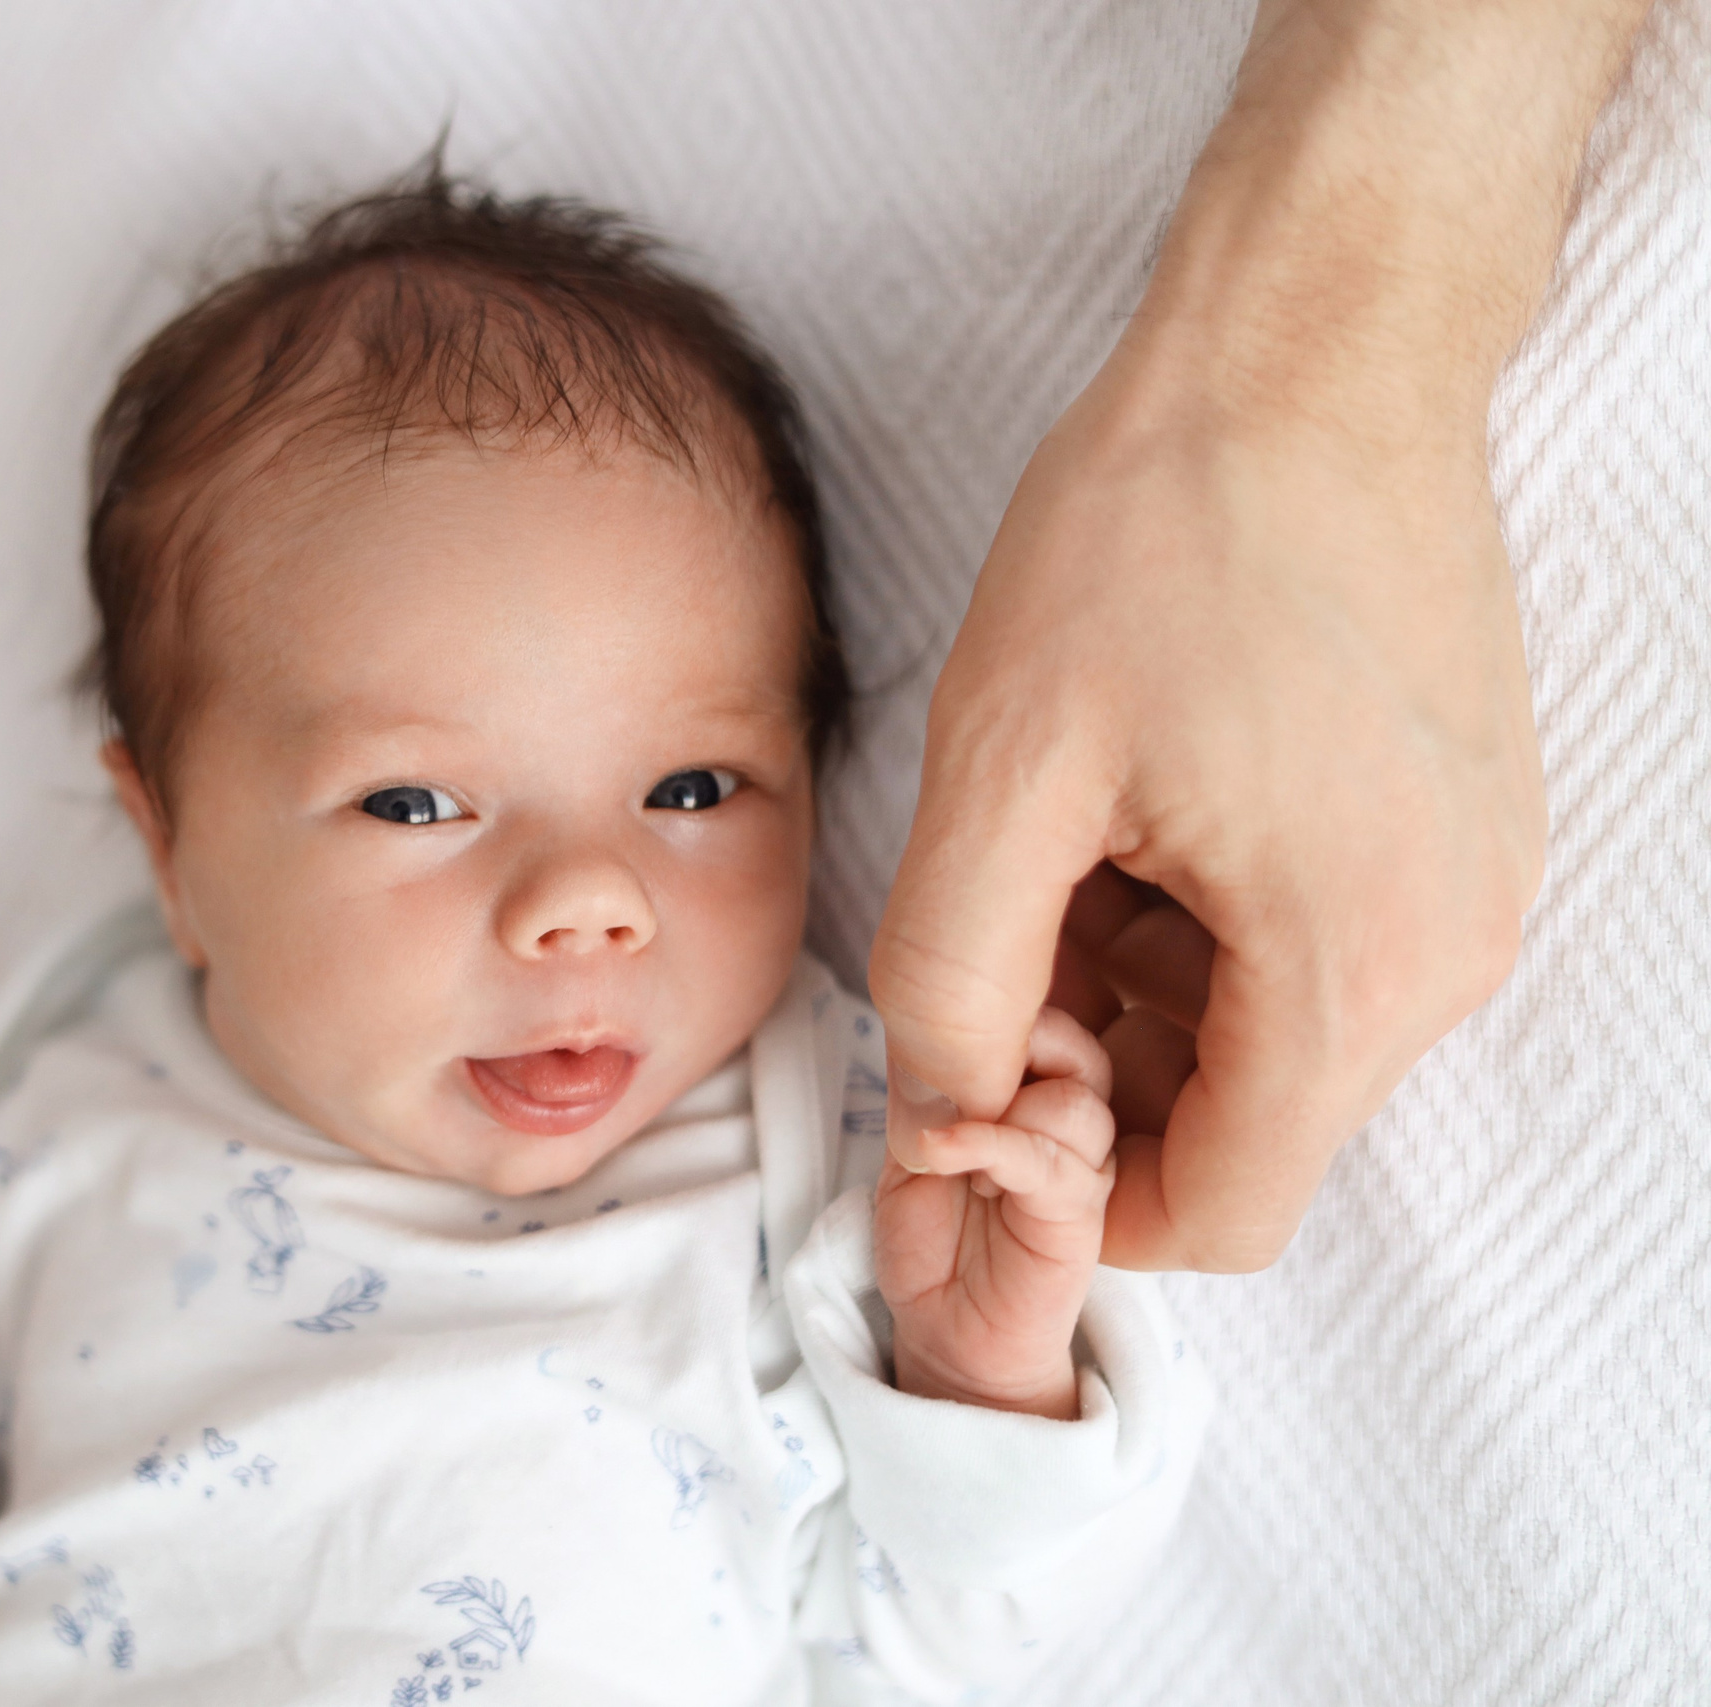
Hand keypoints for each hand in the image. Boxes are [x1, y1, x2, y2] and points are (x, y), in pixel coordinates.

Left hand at [864, 0, 1653, 1272]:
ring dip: (1147, 985)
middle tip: (1003, 928)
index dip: (1079, 1188)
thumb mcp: (1005, 765)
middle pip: (1248, 1121)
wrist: (1317, 349)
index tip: (986, 1081)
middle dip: (1103, 1066)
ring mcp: (1471, 885)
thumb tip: (941, 1109)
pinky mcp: (1461, 824)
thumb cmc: (1166, 529)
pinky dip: (1210, 922)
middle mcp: (1448, 952)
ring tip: (1066, 839)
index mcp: (1350, 969)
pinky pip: (1319, 945)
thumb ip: (953, 972)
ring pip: (1276, 1033)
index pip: (1223, 1214)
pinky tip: (1138, 807)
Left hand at [873, 1008, 1113, 1419]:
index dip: (995, 1012)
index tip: (929, 1040)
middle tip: (952, 1077)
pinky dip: (987, 1143)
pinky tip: (940, 1157)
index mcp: (1035, 1094)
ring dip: (1000, 1102)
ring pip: (1080, 1096)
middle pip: (1080, 1042)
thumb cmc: (930, 1239)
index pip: (1046, 1015)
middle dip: (1015, 1041)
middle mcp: (1069, 1124)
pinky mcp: (1079, 1218)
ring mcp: (1082, 1168)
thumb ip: (927, 1082)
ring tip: (943, 1143)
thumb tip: (923, 1013)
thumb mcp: (910, 1142)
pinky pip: (1053, 1160)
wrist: (945, 1334)